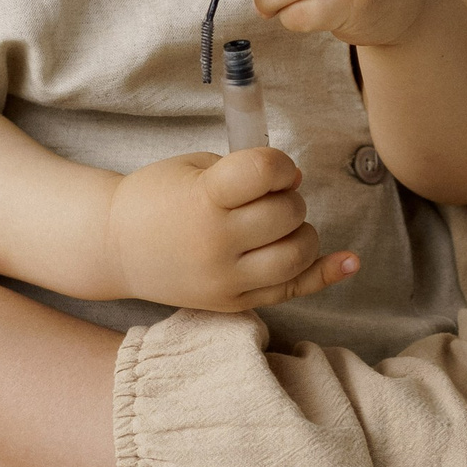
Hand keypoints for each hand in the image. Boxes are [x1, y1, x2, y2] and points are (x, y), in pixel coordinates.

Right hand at [104, 148, 360, 313]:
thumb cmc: (157, 197)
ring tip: (278, 226)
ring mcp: (224, 279)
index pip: (264, 171)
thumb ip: (245, 172)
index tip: (273, 168)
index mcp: (202, 198)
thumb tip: (296, 181)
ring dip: (301, 232)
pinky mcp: (233, 302)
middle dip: (288, 198)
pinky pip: (291, 290)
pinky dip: (325, 274)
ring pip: (296, 255)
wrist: (116, 247)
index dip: (280, 164)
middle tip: (268, 197)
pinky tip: (350, 260)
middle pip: (287, 214)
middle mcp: (214, 243)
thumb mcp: (193, 168)